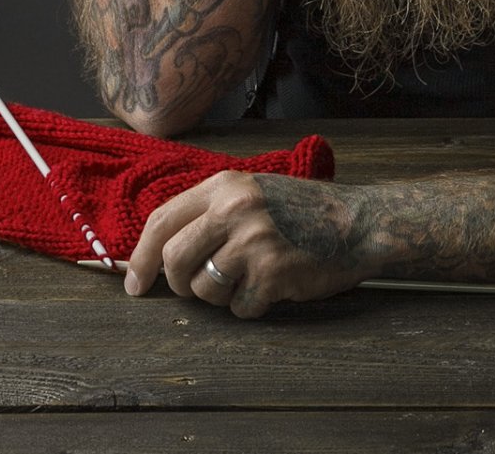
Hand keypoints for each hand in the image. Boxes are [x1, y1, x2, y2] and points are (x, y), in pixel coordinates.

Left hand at [123, 170, 368, 317]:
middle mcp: (234, 209)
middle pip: (174, 259)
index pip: (162, 221)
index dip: (142, 257)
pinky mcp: (272, 273)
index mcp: (224, 186)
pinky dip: (250, 306)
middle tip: (193, 290)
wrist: (359, 222)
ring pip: (203, 289)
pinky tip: (271, 288)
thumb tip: (159, 253)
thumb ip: (210, 213)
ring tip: (246, 280)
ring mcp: (253, 241)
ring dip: (220, 296)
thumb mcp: (253, 192)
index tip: (134, 284)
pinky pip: (239, 307)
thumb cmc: (303, 211)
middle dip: (178, 284)